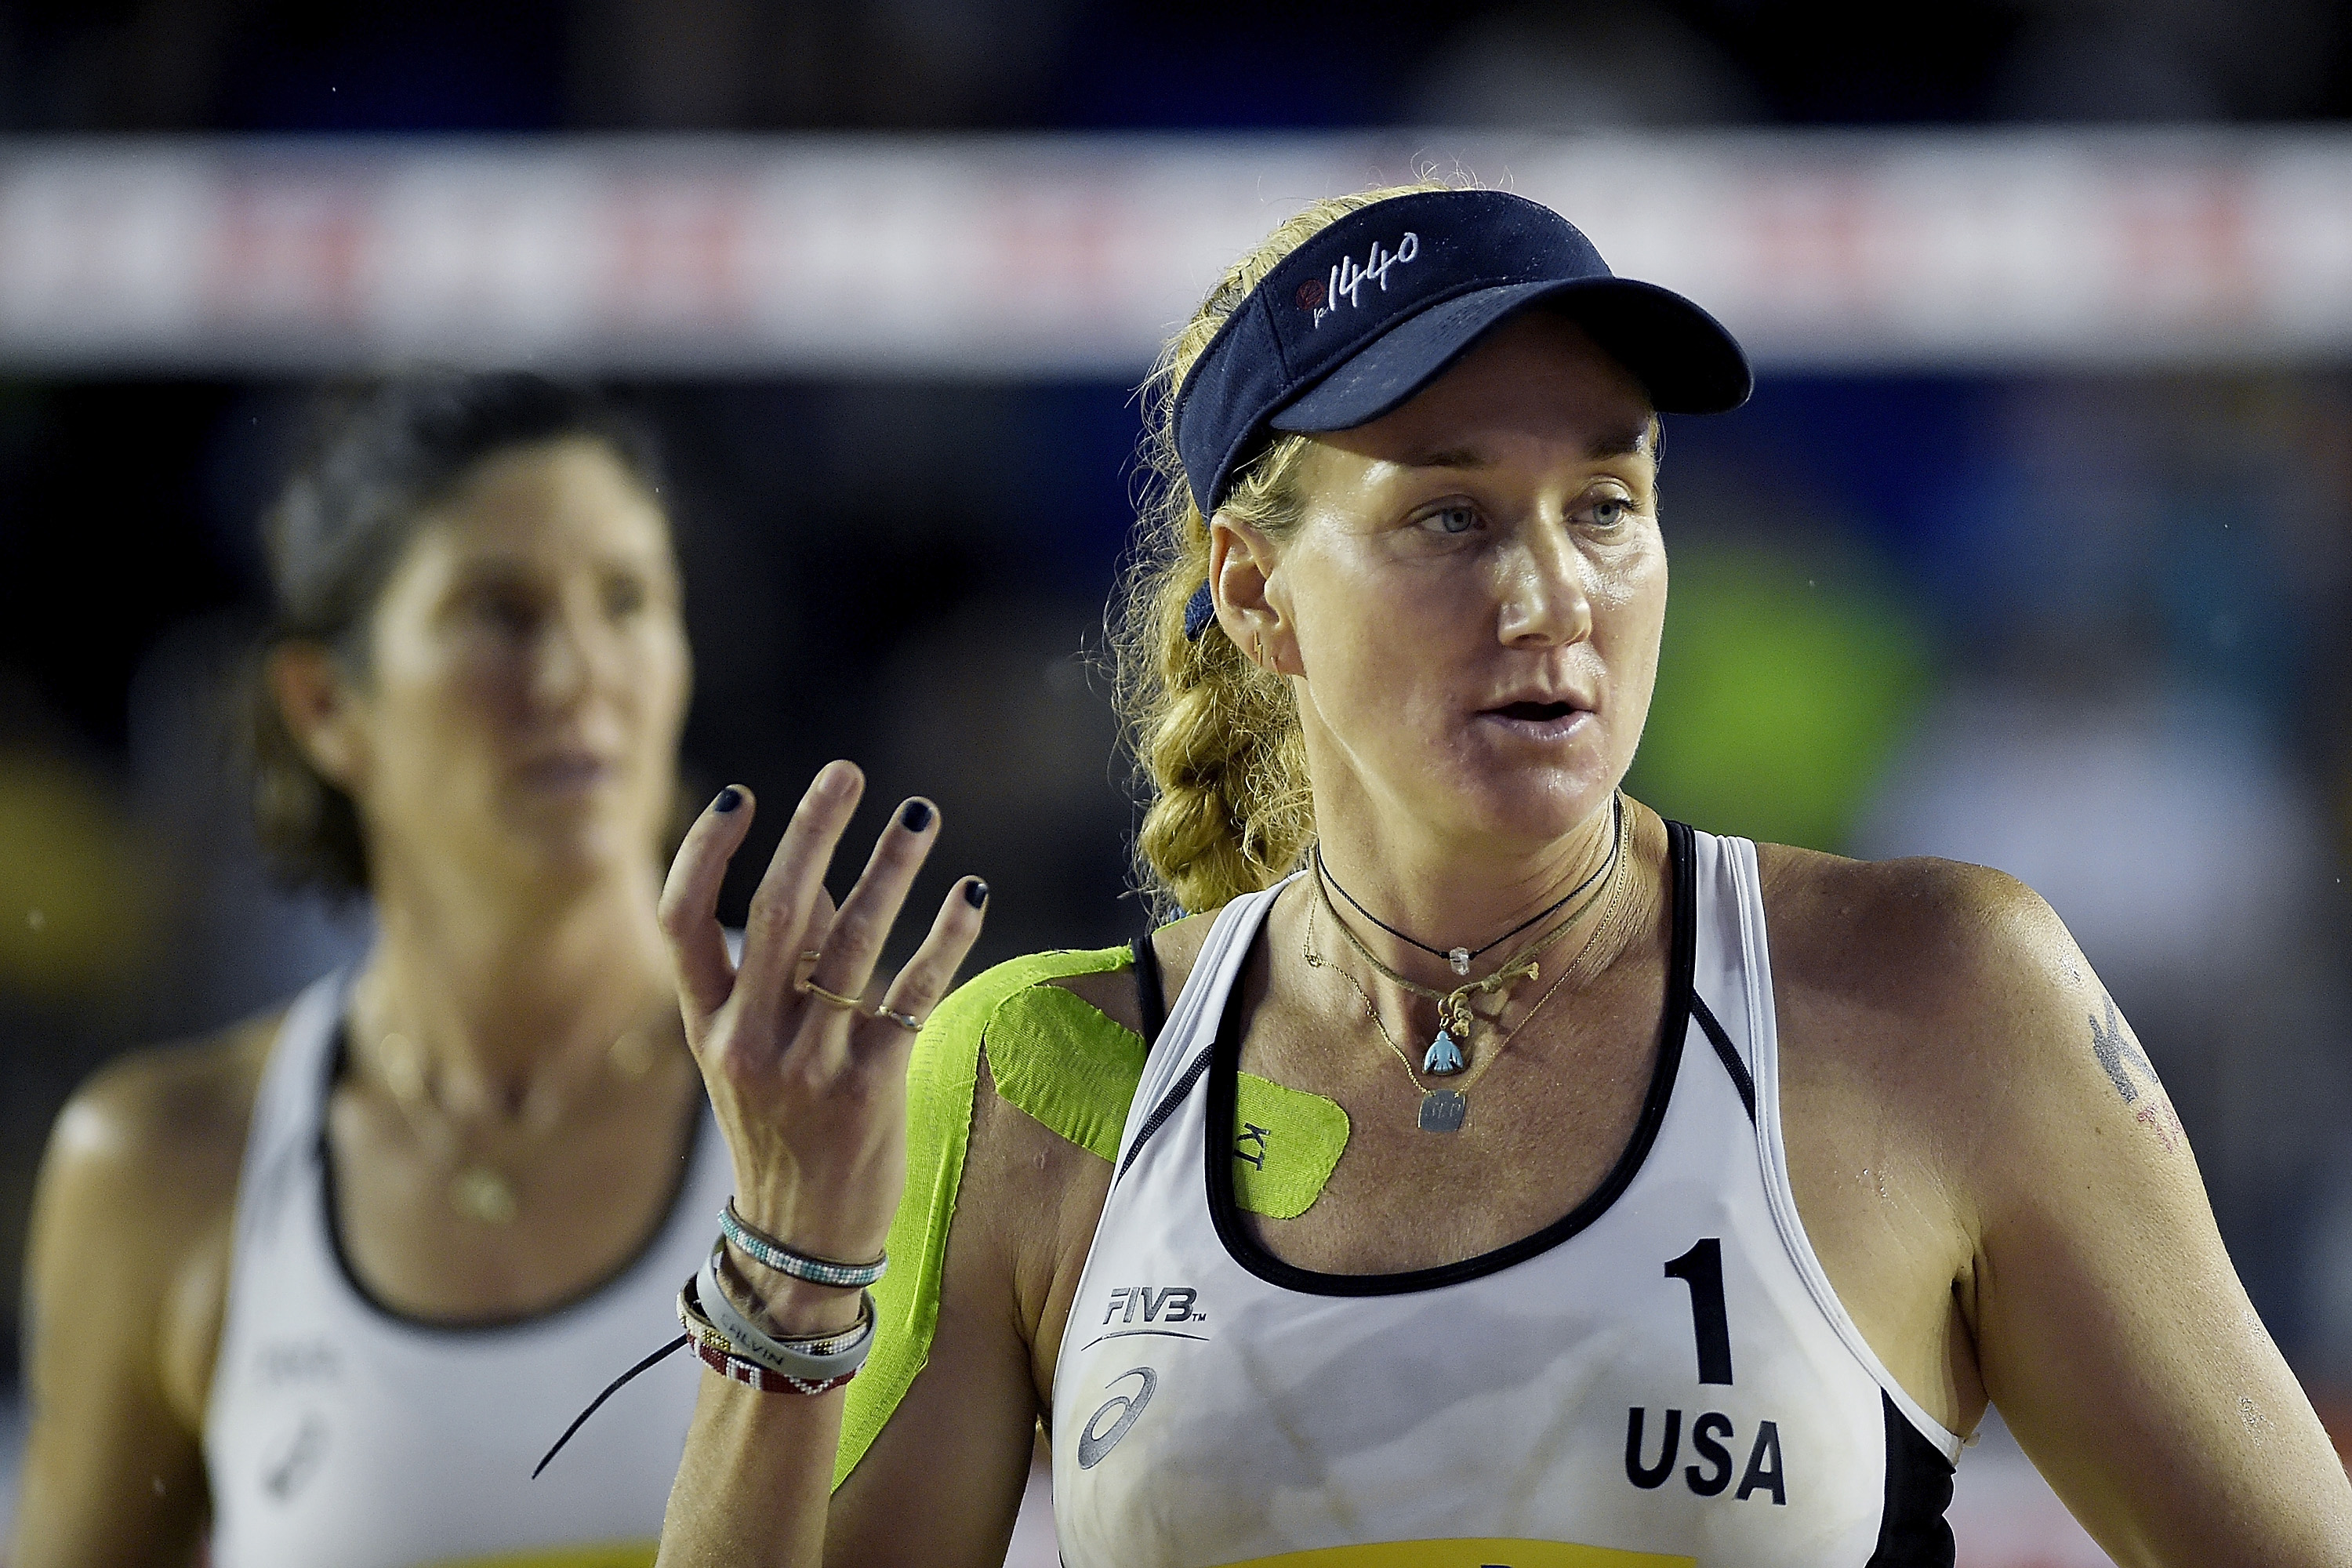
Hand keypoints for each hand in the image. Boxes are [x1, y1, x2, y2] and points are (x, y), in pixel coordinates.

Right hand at [659, 762, 986, 1328]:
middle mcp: (749, 1040)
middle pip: (774, 912)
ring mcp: (808, 1065)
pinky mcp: (869, 1087)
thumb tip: (814, 873)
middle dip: (811, 833)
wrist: (801, 1244)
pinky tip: (971, 895)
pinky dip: (945, 939)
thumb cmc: (781, 1130)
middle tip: (845, 773)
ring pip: (852, 944)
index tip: (739, 793)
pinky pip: (911, 995)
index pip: (684, 921)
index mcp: (706, 1027)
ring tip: (919, 816)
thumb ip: (778, 968)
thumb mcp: (751, 1054)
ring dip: (890, 870)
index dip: (705, 853)